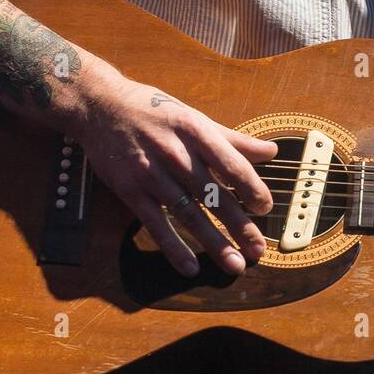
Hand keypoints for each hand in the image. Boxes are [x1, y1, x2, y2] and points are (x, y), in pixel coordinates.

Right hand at [72, 71, 277, 277]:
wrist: (101, 107)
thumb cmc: (155, 111)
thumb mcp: (195, 117)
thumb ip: (233, 139)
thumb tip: (271, 151)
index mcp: (196, 131)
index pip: (231, 163)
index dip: (251, 187)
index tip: (266, 207)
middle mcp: (176, 153)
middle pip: (214, 195)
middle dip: (239, 226)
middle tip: (258, 250)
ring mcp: (152, 174)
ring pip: (189, 214)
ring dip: (213, 243)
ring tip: (235, 265)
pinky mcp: (130, 190)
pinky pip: (156, 224)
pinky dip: (173, 247)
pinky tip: (190, 267)